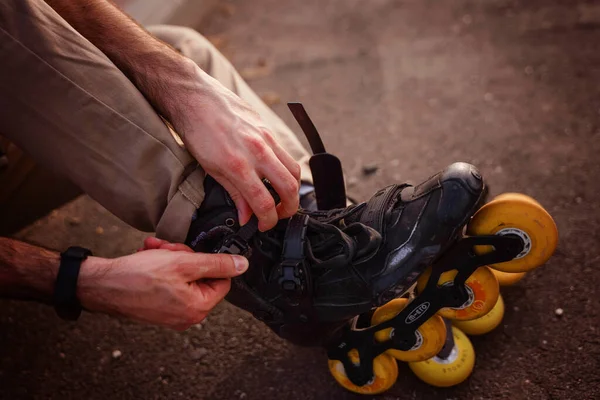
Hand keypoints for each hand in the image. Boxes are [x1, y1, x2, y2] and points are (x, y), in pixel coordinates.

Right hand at [77, 239, 247, 329]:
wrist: (100, 285)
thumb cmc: (138, 276)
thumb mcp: (184, 263)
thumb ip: (216, 264)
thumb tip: (243, 265)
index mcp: (198, 309)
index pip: (221, 280)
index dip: (207, 261)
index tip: (189, 252)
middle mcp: (187, 316)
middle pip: (200, 276)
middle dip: (184, 257)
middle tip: (167, 250)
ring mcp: (171, 313)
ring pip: (183, 275)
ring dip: (170, 257)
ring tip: (153, 251)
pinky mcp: (158, 307)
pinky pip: (168, 282)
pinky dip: (159, 265)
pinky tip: (147, 256)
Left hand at [168, 67, 300, 230]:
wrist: (195, 97)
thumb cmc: (197, 131)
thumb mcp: (210, 169)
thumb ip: (234, 193)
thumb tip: (247, 216)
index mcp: (238, 165)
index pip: (264, 203)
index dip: (268, 221)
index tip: (264, 225)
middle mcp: (257, 151)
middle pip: (289, 188)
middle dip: (289, 208)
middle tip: (279, 215)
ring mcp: (266, 138)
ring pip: (294, 170)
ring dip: (293, 189)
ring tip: (282, 197)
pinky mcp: (268, 129)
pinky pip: (286, 154)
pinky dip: (286, 169)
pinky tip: (275, 175)